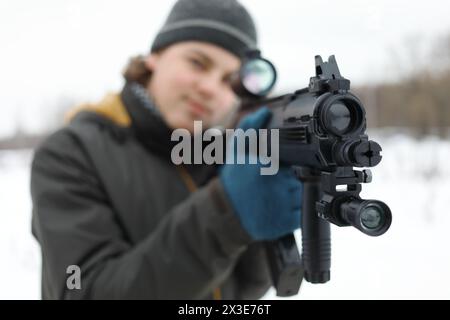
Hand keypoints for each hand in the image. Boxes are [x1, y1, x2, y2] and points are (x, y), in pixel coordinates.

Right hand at [219, 107, 301, 240]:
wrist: (225, 213)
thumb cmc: (233, 181)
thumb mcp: (236, 151)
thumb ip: (249, 128)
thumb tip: (264, 112)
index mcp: (266, 166)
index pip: (295, 158)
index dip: (291, 160)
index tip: (281, 164)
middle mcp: (277, 186)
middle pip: (301, 173)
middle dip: (293, 174)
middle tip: (277, 179)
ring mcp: (283, 205)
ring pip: (304, 192)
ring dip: (296, 190)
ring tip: (277, 192)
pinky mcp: (287, 222)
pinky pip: (302, 210)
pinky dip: (295, 207)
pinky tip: (279, 204)